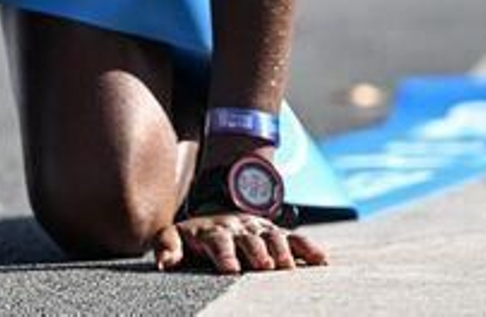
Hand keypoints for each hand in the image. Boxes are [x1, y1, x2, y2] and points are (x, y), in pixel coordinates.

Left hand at [152, 211, 327, 273]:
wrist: (214, 215)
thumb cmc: (193, 236)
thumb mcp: (173, 235)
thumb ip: (167, 246)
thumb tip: (165, 262)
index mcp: (212, 231)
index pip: (218, 241)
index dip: (224, 254)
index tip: (231, 270)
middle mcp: (238, 228)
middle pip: (249, 238)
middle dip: (257, 251)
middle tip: (264, 266)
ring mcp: (259, 230)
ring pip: (274, 237)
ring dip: (281, 250)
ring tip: (286, 267)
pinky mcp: (276, 234)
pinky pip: (295, 239)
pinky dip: (309, 248)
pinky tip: (321, 261)